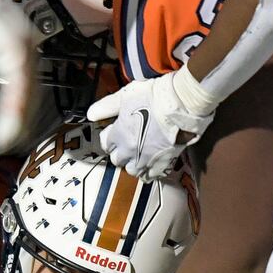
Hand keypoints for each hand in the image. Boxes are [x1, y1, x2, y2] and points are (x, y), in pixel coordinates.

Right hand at [0, 0, 37, 151]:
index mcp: (16, 56)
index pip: (24, 93)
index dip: (17, 117)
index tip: (7, 138)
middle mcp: (25, 53)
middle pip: (28, 98)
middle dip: (18, 125)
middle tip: (5, 145)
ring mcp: (22, 50)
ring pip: (24, 95)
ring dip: (14, 124)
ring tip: (3, 143)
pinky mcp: (13, 49)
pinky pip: (17, 85)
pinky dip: (12, 110)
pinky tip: (4, 127)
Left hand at [85, 68, 217, 180]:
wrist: (181, 104)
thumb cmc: (154, 97)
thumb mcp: (125, 95)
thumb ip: (106, 106)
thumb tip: (90, 114)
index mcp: (118, 135)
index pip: (105, 144)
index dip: (110, 137)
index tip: (116, 131)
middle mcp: (129, 151)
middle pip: (117, 159)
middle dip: (120, 151)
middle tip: (128, 142)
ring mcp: (145, 160)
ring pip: (131, 171)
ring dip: (132, 163)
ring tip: (138, 154)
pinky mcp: (161, 165)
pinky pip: (149, 176)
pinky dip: (148, 172)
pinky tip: (150, 164)